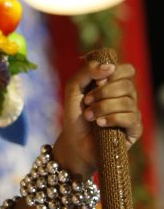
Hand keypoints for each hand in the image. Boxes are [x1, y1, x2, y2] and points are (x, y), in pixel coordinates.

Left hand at [53, 57, 142, 177]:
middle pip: (127, 85)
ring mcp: (132, 113)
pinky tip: (99, 124)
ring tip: (89, 116)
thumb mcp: (74, 88)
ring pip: (127, 102)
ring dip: (103, 107)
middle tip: (87, 102)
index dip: (112, 73)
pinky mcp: (134, 129)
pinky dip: (111, 119)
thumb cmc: (75, 114)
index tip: (95, 82)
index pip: (127, 70)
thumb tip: (109, 66)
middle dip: (102, 93)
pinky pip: (131, 118)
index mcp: (115, 85)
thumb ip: (87, 72)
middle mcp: (127, 97)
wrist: (73, 141)